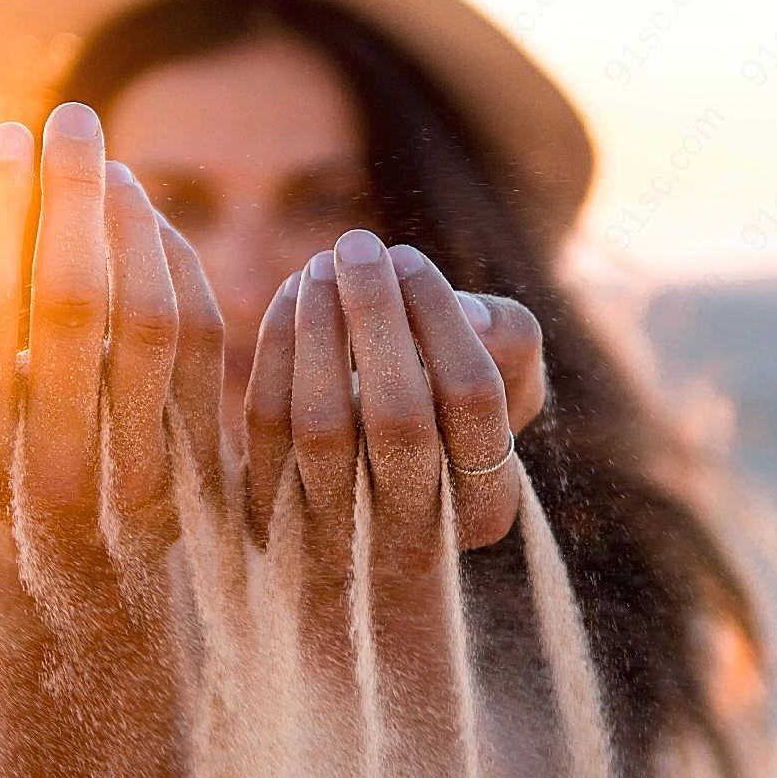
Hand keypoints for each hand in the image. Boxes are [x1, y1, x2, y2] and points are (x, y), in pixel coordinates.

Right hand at [0, 104, 226, 587]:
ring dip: (134, 224)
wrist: (84, 588)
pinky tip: (154, 222)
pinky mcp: (203, 464)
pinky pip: (204, 345)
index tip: (6, 136)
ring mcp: (137, 475)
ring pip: (150, 320)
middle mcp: (52, 470)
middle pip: (73, 301)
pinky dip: (182, 271)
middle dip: (73, 192)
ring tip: (111, 166)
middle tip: (72, 116)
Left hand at [243, 229, 547, 581]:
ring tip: (321, 262)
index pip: (473, 397)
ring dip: (319, 328)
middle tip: (358, 243)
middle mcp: (418, 534)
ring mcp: (342, 534)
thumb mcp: (508, 383)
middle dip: (376, 315)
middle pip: (399, 415)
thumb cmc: (456, 420)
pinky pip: (268, 424)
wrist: (380, 511)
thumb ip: (508, 338)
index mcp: (489, 503)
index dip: (441, 318)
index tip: (409, 257)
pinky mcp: (276, 515)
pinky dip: (277, 349)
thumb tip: (464, 311)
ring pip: (323, 425)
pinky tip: (293, 295)